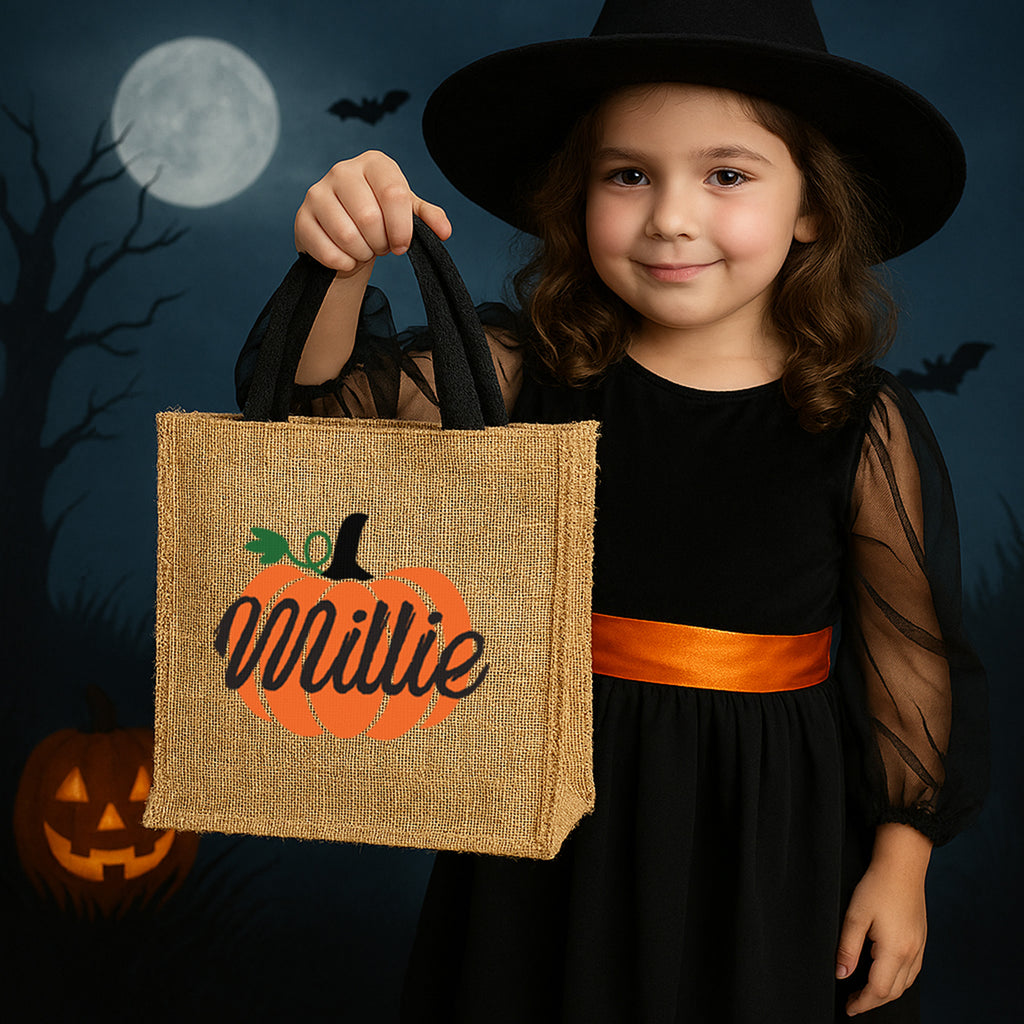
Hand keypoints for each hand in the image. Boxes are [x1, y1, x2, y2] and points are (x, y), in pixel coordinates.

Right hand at [294, 150, 451, 273]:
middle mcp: (342, 170)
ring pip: (347, 236)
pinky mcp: (302, 218)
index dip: (402, 228)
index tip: (402, 244)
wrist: (344, 232)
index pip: (393, 193)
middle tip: (380, 246)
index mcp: (374, 163)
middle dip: (381, 243)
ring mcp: (317, 192)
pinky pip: (328, 251)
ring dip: (362, 253)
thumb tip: (444, 231)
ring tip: (364, 249)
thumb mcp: (408, 213)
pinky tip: (346, 257)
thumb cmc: (380, 218)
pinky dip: (344, 263)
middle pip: (370, 218)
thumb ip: (428, 218)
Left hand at [835, 823, 930, 1015]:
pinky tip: (885, 974)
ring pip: (905, 984)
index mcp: (895, 950)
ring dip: (886, 993)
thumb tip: (841, 974)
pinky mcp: (921, 940)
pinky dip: (898, 980)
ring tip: (865, 992)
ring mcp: (920, 947)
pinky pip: (912, 971)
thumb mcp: (855, 916)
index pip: (879, 990)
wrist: (902, 866)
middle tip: (853, 1002)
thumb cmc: (877, 886)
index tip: (848, 1007)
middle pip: (894, 992)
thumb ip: (847, 948)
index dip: (862, 1002)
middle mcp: (912, 953)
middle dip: (873, 1001)